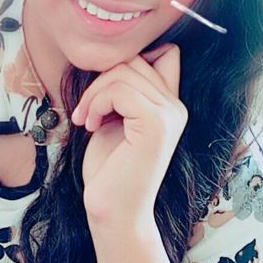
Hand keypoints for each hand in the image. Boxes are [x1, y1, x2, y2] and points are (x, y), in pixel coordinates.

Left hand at [71, 44, 187, 232]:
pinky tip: (91, 125)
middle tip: (85, 110)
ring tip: (86, 119)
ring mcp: (170, 115)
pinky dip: (96, 102)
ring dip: (94, 92)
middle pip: (136, 59)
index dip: (132, 59)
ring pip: (124, 71)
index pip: (166, 52)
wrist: (113, 211)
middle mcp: (177, 107)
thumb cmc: (109, 168)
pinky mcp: (156, 124)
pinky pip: (119, 89)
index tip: (106, 89)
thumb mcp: (116, 119)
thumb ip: (124, 90)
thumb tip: (115, 58)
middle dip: (102, 78)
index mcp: (170, 105)